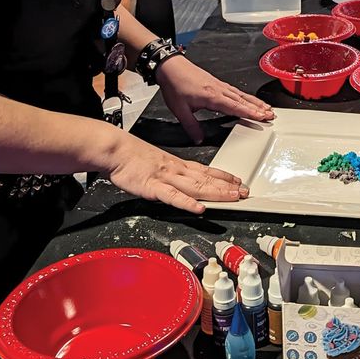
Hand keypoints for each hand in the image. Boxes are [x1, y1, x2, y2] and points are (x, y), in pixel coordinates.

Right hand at [103, 132, 248, 213]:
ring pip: (195, 187)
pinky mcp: (153, 187)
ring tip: (232, 197)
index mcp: (176, 164)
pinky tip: (199, 208)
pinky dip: (187, 203)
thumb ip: (170, 173)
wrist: (114, 149)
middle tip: (245, 192)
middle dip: (227, 187)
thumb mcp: (156, 161)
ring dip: (216, 193)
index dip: (223, 176)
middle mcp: (175, 170)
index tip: (238, 182)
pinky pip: (172, 197)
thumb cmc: (131, 156)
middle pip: (206, 180)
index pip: (205, 170)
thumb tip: (182, 181)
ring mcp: (165, 178)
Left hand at [155, 55, 274, 144]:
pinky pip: (234, 90)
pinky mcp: (215, 82)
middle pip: (242, 100)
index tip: (262, 117)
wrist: (170, 66)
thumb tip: (198, 140)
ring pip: (240, 94)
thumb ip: (191, 126)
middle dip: (258, 108)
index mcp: (211, 96)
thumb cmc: (175, 84)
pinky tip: (248, 99)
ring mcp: (218, 85)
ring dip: (254, 102)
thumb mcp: (179, 109)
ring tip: (266, 108)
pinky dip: (244, 96)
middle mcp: (218, 89)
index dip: (250, 113)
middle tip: (271, 115)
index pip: (235, 106)